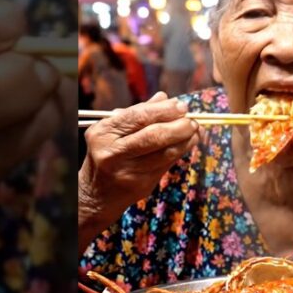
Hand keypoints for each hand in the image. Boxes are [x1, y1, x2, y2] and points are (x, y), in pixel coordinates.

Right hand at [78, 91, 199, 250]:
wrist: (96, 194)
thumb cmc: (108, 154)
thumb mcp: (114, 131)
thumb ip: (138, 113)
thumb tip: (164, 98)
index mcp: (103, 133)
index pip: (138, 117)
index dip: (163, 110)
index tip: (181, 106)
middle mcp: (113, 153)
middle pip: (153, 136)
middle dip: (178, 126)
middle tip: (192, 120)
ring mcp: (128, 171)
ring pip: (165, 153)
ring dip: (185, 140)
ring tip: (195, 131)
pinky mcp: (141, 185)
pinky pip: (166, 165)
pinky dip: (180, 152)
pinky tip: (188, 144)